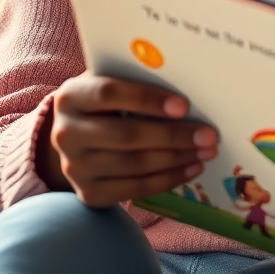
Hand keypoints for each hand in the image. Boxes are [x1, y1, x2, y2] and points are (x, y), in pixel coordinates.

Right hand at [35, 71, 218, 206]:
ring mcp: (74, 168)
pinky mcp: (88, 194)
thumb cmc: (108, 101)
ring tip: (206, 151)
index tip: (184, 106)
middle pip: (126, 135)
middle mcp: (65, 133)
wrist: (78, 137)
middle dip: (173, 136)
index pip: (109, 94)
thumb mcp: (114, 82)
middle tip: (209, 135)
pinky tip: (192, 168)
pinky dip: (168, 179)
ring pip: (134, 164)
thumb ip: (138, 79)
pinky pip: (134, 189)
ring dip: (176, 158)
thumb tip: (189, 83)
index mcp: (71, 97)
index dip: (147, 99)